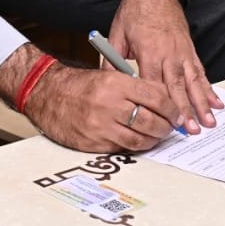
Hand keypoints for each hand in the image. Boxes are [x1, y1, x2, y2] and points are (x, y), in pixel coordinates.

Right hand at [0, 44, 180, 151]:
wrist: (48, 95)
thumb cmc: (80, 85)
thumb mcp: (108, 76)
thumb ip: (134, 87)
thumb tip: (163, 101)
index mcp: (116, 84)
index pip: (156, 97)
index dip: (171, 108)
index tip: (176, 113)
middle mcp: (109, 105)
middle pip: (151, 121)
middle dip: (166, 127)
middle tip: (170, 127)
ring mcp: (101, 127)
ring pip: (139, 139)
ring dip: (153, 140)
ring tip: (156, 136)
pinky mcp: (94, 143)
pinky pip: (122, 148)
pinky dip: (133, 146)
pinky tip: (137, 141)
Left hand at [106, 0, 223, 133]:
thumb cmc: (134, 10)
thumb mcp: (117, 33)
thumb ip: (113, 60)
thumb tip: (109, 83)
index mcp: (149, 50)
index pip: (155, 84)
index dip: (161, 105)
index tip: (166, 123)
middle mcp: (169, 53)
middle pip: (178, 87)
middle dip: (186, 110)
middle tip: (192, 130)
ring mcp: (182, 52)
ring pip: (194, 81)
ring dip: (202, 103)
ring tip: (209, 122)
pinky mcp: (189, 49)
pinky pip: (201, 72)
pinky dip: (208, 88)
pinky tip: (216, 102)